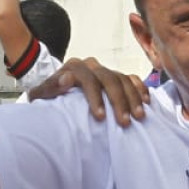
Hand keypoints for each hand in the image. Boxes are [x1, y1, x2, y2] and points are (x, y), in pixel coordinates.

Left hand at [25, 56, 148, 124]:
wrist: (57, 90)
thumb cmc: (49, 97)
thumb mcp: (41, 95)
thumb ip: (48, 88)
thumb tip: (66, 79)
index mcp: (74, 67)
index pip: (87, 79)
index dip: (95, 97)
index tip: (100, 117)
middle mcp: (91, 66)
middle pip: (109, 79)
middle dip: (118, 101)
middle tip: (124, 122)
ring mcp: (106, 70)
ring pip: (123, 79)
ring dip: (133, 98)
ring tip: (139, 117)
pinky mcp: (116, 76)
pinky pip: (132, 79)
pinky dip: (140, 89)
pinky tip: (146, 102)